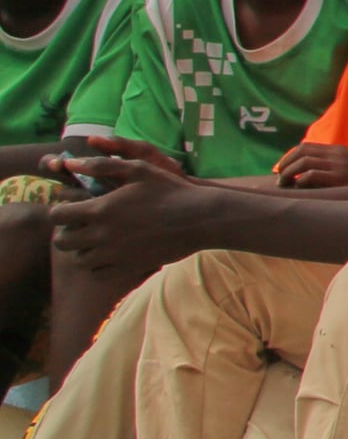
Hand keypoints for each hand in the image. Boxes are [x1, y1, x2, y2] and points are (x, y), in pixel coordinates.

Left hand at [44, 138, 220, 270]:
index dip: (60, 211)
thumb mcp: (138, 168)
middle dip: (67, 232)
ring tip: (97, 240)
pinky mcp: (127, 268)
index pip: (57, 216)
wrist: (200, 219)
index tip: (72, 209)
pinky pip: (97, 274)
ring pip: (78, 260)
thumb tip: (70, 163)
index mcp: (100, 209)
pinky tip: (110, 254)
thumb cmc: (170, 190)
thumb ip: (101, 165)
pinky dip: (98, 266)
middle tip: (82, 226)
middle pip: (62, 242)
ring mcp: (114, 255)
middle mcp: (101, 235)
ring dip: (82, 250)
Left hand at [272, 140, 347, 189]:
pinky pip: (312, 175)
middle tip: (279, 177)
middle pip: (302, 152)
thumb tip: (304, 173)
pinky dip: (300, 180)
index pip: (306, 147)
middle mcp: (337, 155)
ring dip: (288, 172)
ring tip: (283, 183)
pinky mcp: (339, 178)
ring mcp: (338, 165)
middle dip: (285, 163)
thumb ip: (331, 165)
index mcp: (337, 150)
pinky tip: (298, 188)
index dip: (290, 156)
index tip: (283, 168)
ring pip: (303, 162)